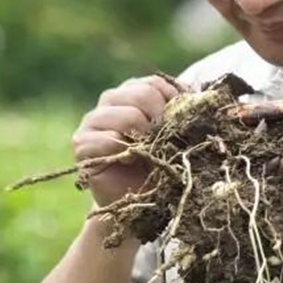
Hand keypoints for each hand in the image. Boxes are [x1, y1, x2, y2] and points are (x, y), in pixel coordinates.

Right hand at [72, 75, 179, 207]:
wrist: (142, 199)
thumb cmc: (162, 162)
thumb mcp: (178, 132)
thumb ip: (184, 112)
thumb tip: (200, 96)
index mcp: (133, 91)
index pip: (154, 83)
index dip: (173, 103)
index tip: (182, 125)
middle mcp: (111, 100)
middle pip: (143, 94)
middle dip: (162, 121)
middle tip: (165, 143)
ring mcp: (94, 120)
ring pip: (128, 116)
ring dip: (146, 139)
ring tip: (149, 154)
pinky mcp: (82, 143)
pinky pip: (108, 140)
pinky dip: (125, 152)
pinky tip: (130, 161)